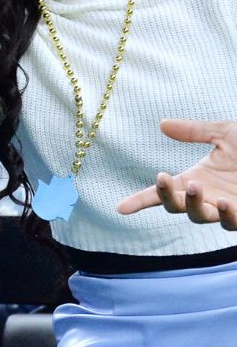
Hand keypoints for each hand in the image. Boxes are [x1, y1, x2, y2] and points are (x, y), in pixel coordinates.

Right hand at [117, 119, 236, 229]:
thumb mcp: (224, 133)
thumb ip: (194, 131)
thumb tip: (162, 124)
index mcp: (196, 180)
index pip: (163, 194)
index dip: (141, 201)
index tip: (120, 208)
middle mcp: (208, 198)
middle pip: (178, 207)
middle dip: (169, 195)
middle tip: (164, 176)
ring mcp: (228, 209)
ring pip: (203, 217)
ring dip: (196, 204)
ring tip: (197, 185)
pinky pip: (234, 222)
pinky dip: (228, 214)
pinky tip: (225, 202)